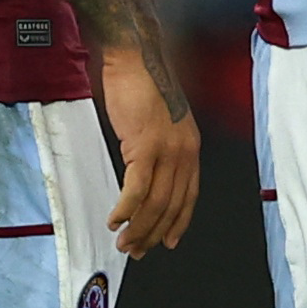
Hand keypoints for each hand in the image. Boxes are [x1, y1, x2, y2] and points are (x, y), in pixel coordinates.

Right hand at [99, 43, 200, 258]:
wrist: (136, 57)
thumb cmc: (144, 84)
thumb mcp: (162, 122)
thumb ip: (161, 148)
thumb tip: (147, 174)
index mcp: (191, 147)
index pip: (190, 195)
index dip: (179, 222)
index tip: (170, 241)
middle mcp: (185, 152)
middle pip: (172, 205)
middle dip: (154, 233)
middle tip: (137, 250)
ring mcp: (167, 150)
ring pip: (156, 203)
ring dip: (139, 227)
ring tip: (124, 242)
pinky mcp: (145, 146)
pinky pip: (137, 189)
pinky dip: (126, 209)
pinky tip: (115, 220)